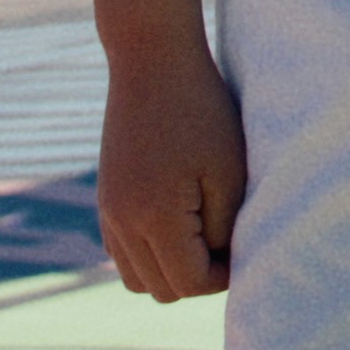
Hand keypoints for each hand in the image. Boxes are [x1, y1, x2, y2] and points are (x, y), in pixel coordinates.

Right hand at [98, 44, 246, 301]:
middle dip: (199, 276)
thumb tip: (222, 266)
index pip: (191, 284)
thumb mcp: (228, 171)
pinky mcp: (105, 199)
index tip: (244, 243)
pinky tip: (179, 221)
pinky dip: (149, 253)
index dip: (225, 275)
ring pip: (138, 280)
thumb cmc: (202, 111)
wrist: (151, 59)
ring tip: (202, 233)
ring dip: (171, 270)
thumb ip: (225, 229)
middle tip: (227, 239)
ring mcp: (107, 211)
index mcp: (153, 217)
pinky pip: (123, 253)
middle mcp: (121, 222)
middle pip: (162, 290)